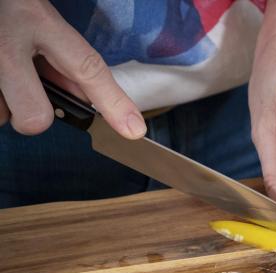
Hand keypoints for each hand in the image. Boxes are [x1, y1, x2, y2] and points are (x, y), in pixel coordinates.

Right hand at [0, 0, 145, 137]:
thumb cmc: (14, 11)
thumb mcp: (43, 23)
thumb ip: (66, 62)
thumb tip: (87, 101)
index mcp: (38, 22)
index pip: (86, 69)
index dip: (113, 103)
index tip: (133, 129)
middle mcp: (7, 45)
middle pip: (35, 118)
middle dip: (34, 113)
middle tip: (27, 88)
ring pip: (4, 117)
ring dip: (7, 102)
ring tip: (5, 72)